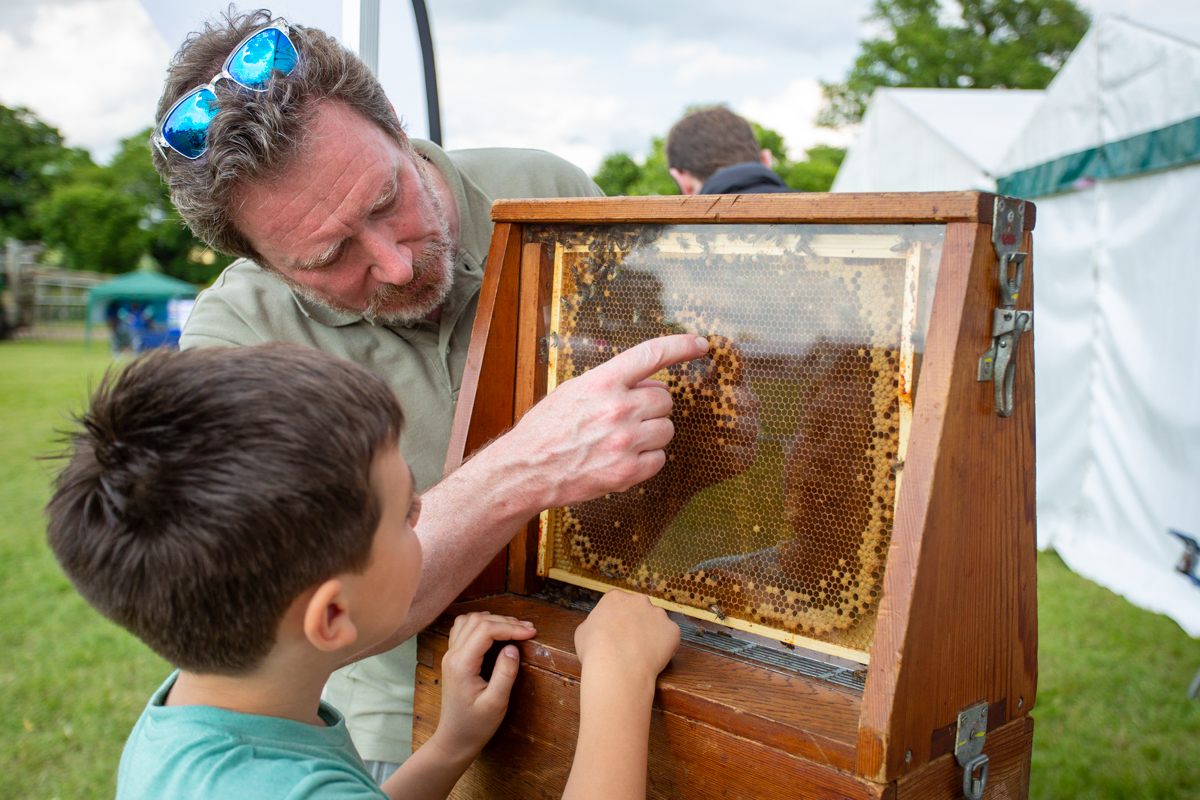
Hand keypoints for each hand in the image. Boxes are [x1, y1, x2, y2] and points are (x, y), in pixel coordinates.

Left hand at [429, 612, 537, 760]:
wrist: (455, 738)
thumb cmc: (476, 725)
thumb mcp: (496, 703)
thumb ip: (505, 674)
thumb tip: (512, 648)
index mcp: (462, 664)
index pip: (486, 631)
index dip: (511, 627)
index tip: (531, 633)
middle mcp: (452, 655)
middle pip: (478, 621)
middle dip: (506, 622)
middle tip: (529, 629)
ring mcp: (450, 655)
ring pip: (469, 621)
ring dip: (493, 619)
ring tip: (515, 627)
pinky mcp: (453, 658)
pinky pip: (462, 629)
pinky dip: (479, 623)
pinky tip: (494, 630)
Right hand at [496, 333, 709, 510]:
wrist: (526, 469)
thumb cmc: (546, 429)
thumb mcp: (574, 391)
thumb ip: (612, 383)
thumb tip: (650, 384)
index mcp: (602, 381)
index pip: (652, 354)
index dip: (682, 346)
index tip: (701, 345)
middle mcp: (617, 408)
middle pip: (665, 398)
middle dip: (653, 406)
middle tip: (628, 416)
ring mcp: (625, 441)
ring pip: (666, 429)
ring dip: (652, 433)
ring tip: (622, 439)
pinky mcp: (628, 471)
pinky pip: (660, 459)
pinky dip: (646, 460)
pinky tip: (621, 459)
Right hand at [574, 591, 679, 685]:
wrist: (617, 667)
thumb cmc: (594, 650)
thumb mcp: (582, 632)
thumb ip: (594, 625)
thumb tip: (598, 629)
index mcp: (616, 598)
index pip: (619, 605)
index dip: (618, 621)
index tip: (616, 634)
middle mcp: (639, 600)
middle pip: (640, 610)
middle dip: (637, 624)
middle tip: (631, 644)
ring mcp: (658, 614)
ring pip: (657, 624)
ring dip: (652, 635)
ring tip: (642, 655)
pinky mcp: (672, 630)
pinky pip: (670, 638)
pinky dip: (666, 648)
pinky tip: (654, 659)